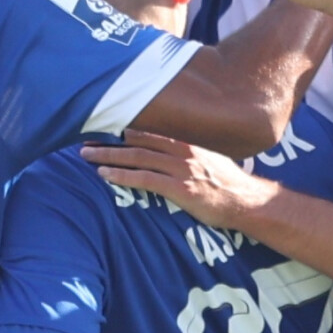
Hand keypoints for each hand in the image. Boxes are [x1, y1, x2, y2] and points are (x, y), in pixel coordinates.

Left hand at [78, 131, 275, 230]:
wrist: (247, 202)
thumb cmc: (228, 184)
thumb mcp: (209, 159)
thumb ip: (188, 153)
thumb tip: (170, 151)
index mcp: (188, 142)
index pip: (150, 131)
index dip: (124, 130)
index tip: (103, 130)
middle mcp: (182, 150)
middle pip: (137, 141)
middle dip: (109, 141)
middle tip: (85, 142)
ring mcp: (181, 169)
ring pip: (136, 157)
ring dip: (108, 156)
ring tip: (86, 156)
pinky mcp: (180, 189)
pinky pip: (144, 179)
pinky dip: (122, 176)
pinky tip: (104, 175)